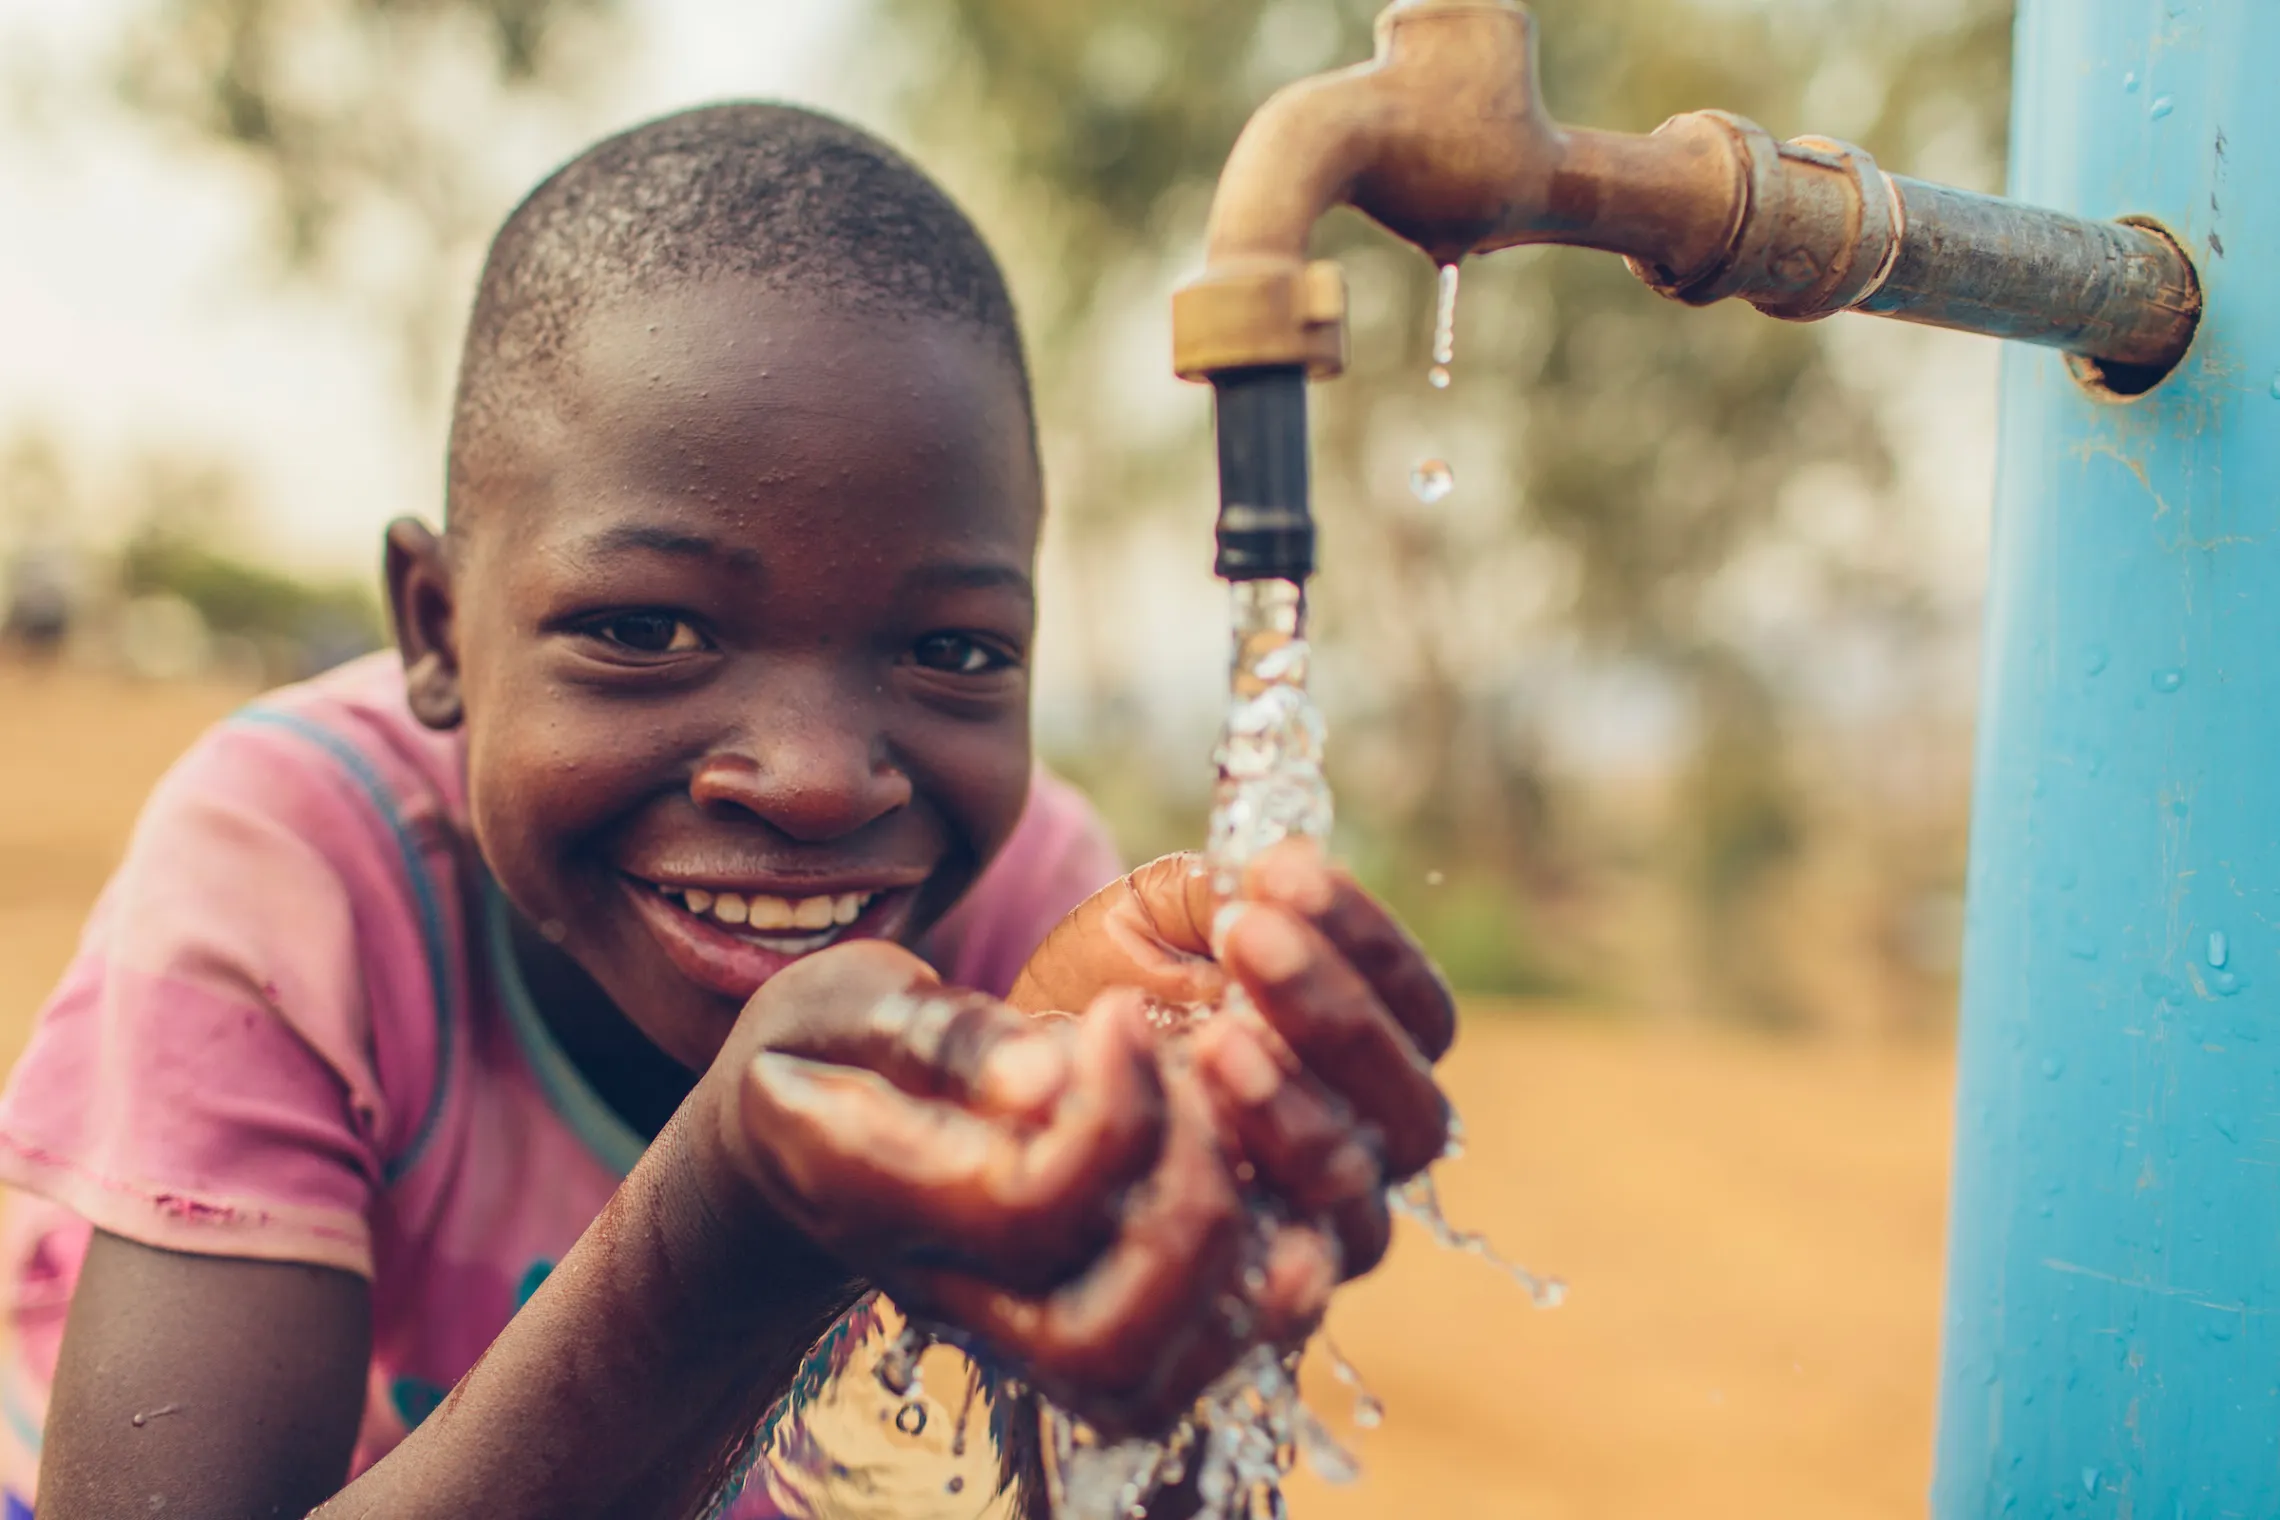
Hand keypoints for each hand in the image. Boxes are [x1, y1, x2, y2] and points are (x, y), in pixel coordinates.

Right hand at [705, 941, 1338, 1434]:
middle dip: (1190, 1211)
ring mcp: (1012, 1328)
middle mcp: (953, 1293)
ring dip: (1235, 1269)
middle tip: (1206, 1083)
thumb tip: (1054, 1077)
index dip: (1111, 1114)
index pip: (1032, 1206)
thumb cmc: (822, 1048)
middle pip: (1102, 1340)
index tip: (1122, 1014)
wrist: (786, 1133)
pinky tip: (1284, 1207)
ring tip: (1256, 1141)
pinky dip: (1249, 1305)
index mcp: (884, 1197)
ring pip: (1149, 1384)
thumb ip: (949, 1040)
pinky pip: (1175, 1373)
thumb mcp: (854, 1002)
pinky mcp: (1068, 1324)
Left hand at [1014, 840, 1458, 1279]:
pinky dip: (1248, 1190)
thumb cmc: (1105, 994)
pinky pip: (1285, 1263)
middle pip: (1414, 1107)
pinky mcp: (1253, 1286)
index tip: (1280, 872)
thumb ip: (1215, 898)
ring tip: (1212, 1037)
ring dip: (1291, 1104)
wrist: (1013, 1084)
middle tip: (1248, 938)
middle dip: (1335, 1014)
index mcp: (1374, 1055)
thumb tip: (1273, 862)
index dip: (1368, 941)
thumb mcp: (1151, 925)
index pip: (1421, 1011)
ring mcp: (1320, 1229)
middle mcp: (1369, 1150)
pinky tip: (1194, 1120)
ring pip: (1353, 1182)